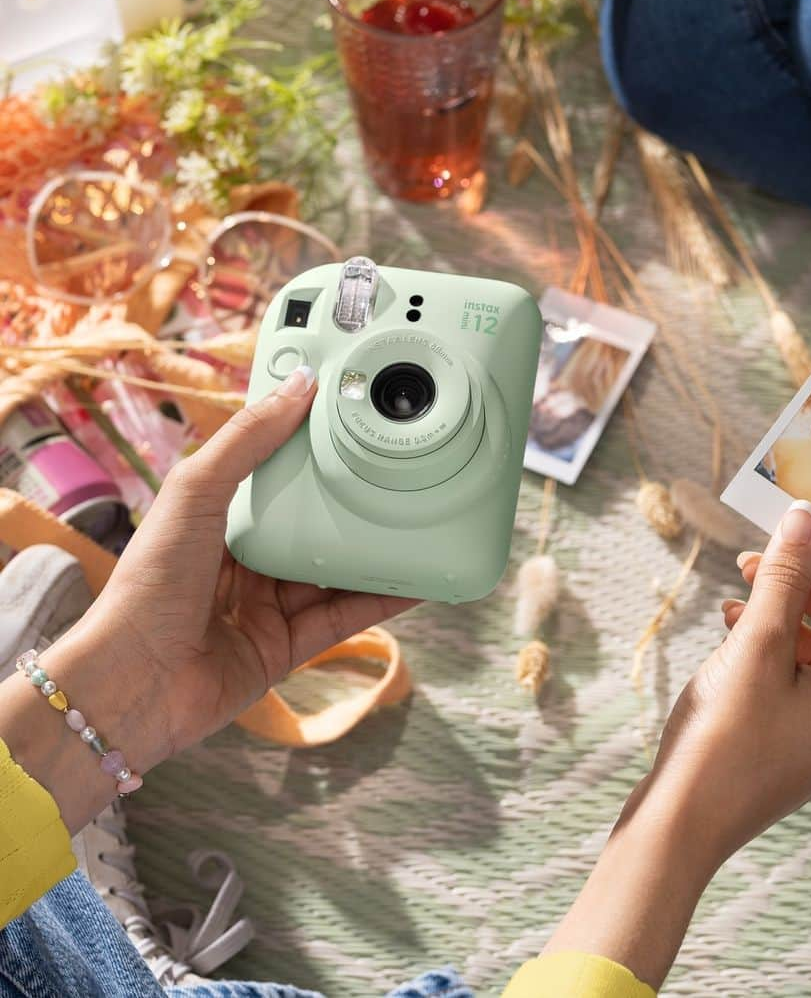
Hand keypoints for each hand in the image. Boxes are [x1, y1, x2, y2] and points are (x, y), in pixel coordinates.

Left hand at [82, 366, 414, 765]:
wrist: (134, 682)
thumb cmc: (149, 583)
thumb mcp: (196, 491)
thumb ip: (247, 439)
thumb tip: (299, 384)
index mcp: (215, 517)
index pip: (270, 469)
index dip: (305, 442)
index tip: (348, 413)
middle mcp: (242, 559)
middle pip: (310, 519)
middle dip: (349, 496)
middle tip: (396, 463)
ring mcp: (265, 604)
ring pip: (334, 567)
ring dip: (374, 547)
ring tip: (420, 518)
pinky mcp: (286, 646)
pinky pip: (345, 616)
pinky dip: (382, 598)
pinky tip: (416, 578)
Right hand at [542, 500, 810, 988]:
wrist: (684, 823)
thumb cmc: (727, 737)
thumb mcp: (758, 643)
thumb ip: (786, 576)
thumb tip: (807, 517)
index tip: (801, 528)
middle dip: (809, 577)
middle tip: (760, 551)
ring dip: (786, 604)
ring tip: (740, 580)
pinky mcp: (799, 736)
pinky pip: (801, 671)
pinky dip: (773, 638)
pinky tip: (733, 621)